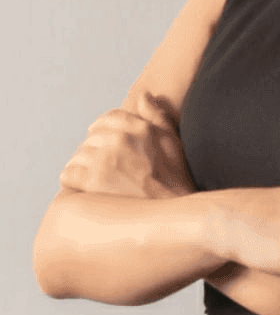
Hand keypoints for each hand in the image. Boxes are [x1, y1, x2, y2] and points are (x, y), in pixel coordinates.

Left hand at [58, 93, 196, 199]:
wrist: (173, 219)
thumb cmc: (175, 182)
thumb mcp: (173, 142)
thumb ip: (156, 116)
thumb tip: (143, 96)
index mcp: (140, 128)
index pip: (108, 118)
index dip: (105, 131)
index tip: (106, 144)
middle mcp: (122, 139)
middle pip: (91, 137)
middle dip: (95, 151)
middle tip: (105, 170)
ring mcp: (106, 160)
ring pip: (78, 155)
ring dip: (83, 167)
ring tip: (96, 182)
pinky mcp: (93, 182)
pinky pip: (68, 175)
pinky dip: (73, 182)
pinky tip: (86, 190)